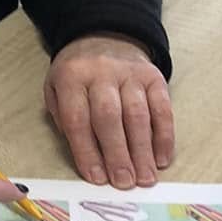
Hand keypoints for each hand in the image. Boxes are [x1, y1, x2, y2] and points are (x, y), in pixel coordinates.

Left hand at [44, 36, 173, 188]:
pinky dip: (164, 136)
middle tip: (124, 183)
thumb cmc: (77, 76)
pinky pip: (162, 108)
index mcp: (71, 77)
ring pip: (138, 114)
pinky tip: (162, 159)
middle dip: (117, 154)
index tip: (97, 178)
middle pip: (110, 117)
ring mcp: (130, 73)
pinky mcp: (154, 76)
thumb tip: (88, 161)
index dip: (87, 151)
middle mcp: (102, 72)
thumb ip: (65, 121)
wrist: (103, 37)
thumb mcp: (56, 90)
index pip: (78, 118)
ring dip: (142, 150)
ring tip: (145, 179)